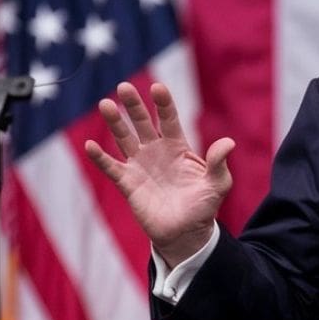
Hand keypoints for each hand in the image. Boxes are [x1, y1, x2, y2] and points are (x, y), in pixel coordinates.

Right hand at [84, 81, 233, 266]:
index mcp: (177, 146)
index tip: (158, 88)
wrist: (186, 233)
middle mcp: (156, 151)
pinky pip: (111, 168)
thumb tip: (229, 142)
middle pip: (142, 123)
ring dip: (115, 123)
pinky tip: (90, 145)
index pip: (169, 119)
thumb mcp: (217, 184)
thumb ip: (219, 163)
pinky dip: (100, 158)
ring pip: (124, 139)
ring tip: (106, 104)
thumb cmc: (204, 206)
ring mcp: (140, 165)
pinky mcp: (128, 183)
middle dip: (134, 105)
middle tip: (124, 86)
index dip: (164, 104)